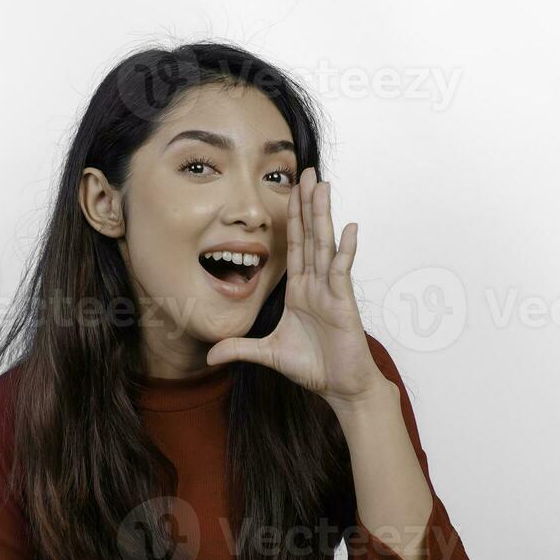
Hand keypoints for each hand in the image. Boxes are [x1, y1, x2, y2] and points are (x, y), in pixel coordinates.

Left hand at [205, 167, 387, 412]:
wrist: (341, 387)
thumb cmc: (313, 367)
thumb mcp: (267, 354)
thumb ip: (239, 349)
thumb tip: (209, 357)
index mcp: (301, 289)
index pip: (294, 245)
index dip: (291, 217)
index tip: (290, 190)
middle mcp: (316, 283)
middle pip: (310, 235)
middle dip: (307, 203)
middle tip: (307, 171)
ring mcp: (331, 290)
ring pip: (324, 244)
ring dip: (323, 214)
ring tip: (323, 185)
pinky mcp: (343, 302)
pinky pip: (341, 271)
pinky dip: (346, 249)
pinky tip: (349, 227)